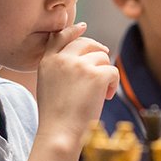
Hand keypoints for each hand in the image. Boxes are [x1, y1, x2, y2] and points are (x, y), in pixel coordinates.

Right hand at [35, 22, 119, 140]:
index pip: (60, 37)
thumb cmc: (56, 118)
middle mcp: (62, 59)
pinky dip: (113, 85)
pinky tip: (106, 97)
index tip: (83, 26)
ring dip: (105, 74)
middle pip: (87, 43)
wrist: (60, 133)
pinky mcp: (96, 75)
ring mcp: (79, 65)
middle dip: (98, 52)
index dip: (73, 31)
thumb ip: (60, 69)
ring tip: (100, 94)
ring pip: (102, 58)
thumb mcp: (48, 86)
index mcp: (48, 61)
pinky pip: (113, 71)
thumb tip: (83, 59)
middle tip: (104, 64)